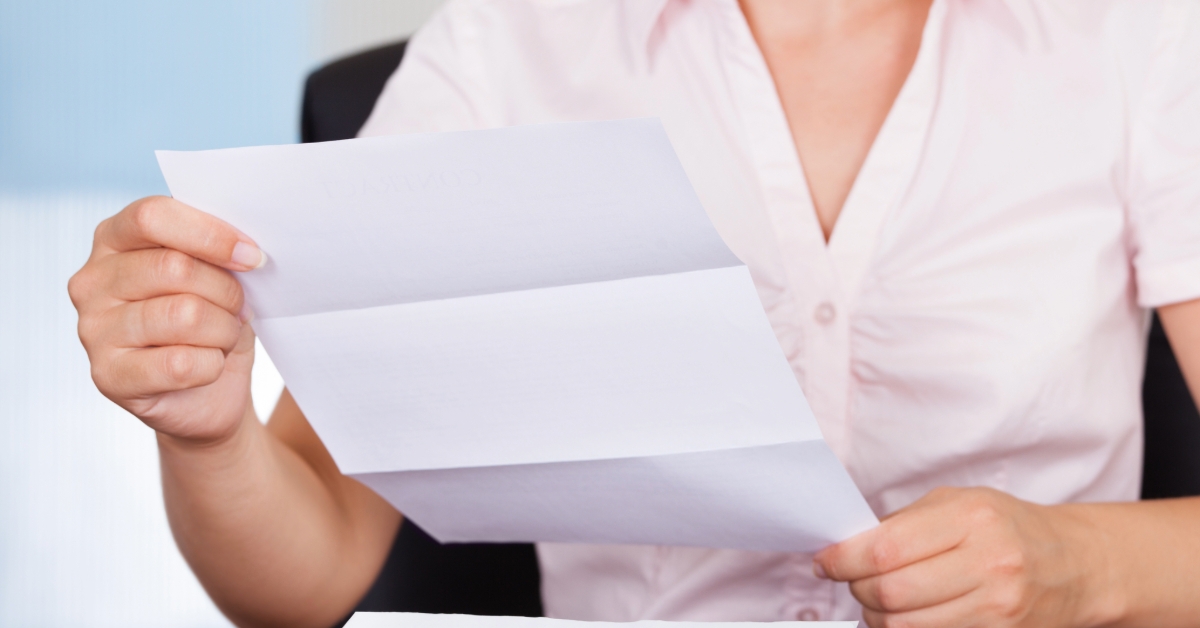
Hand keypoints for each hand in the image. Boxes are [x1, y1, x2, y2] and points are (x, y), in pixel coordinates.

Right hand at [69, 196, 267, 442]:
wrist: (208, 393)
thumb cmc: (211, 321)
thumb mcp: (216, 273)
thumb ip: (215, 249)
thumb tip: (245, 248)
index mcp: (114, 239)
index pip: (152, 215)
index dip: (210, 234)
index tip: (253, 256)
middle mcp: (92, 281)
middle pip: (175, 267)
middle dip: (227, 291)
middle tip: (240, 309)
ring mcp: (93, 329)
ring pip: (184, 314)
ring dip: (223, 329)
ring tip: (224, 336)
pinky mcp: (108, 376)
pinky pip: (181, 363)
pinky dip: (212, 365)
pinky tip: (208, 365)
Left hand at [814, 487, 1121, 627]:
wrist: (1073, 565)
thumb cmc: (1006, 527)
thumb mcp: (957, 504)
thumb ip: (902, 524)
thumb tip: (846, 546)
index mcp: (971, 518)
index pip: (885, 548)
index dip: (843, 559)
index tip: (826, 561)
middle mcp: (988, 563)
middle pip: (890, 592)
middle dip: (857, 589)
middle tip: (851, 579)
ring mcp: (997, 608)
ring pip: (905, 626)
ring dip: (877, 616)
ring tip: (878, 598)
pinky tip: (905, 615)